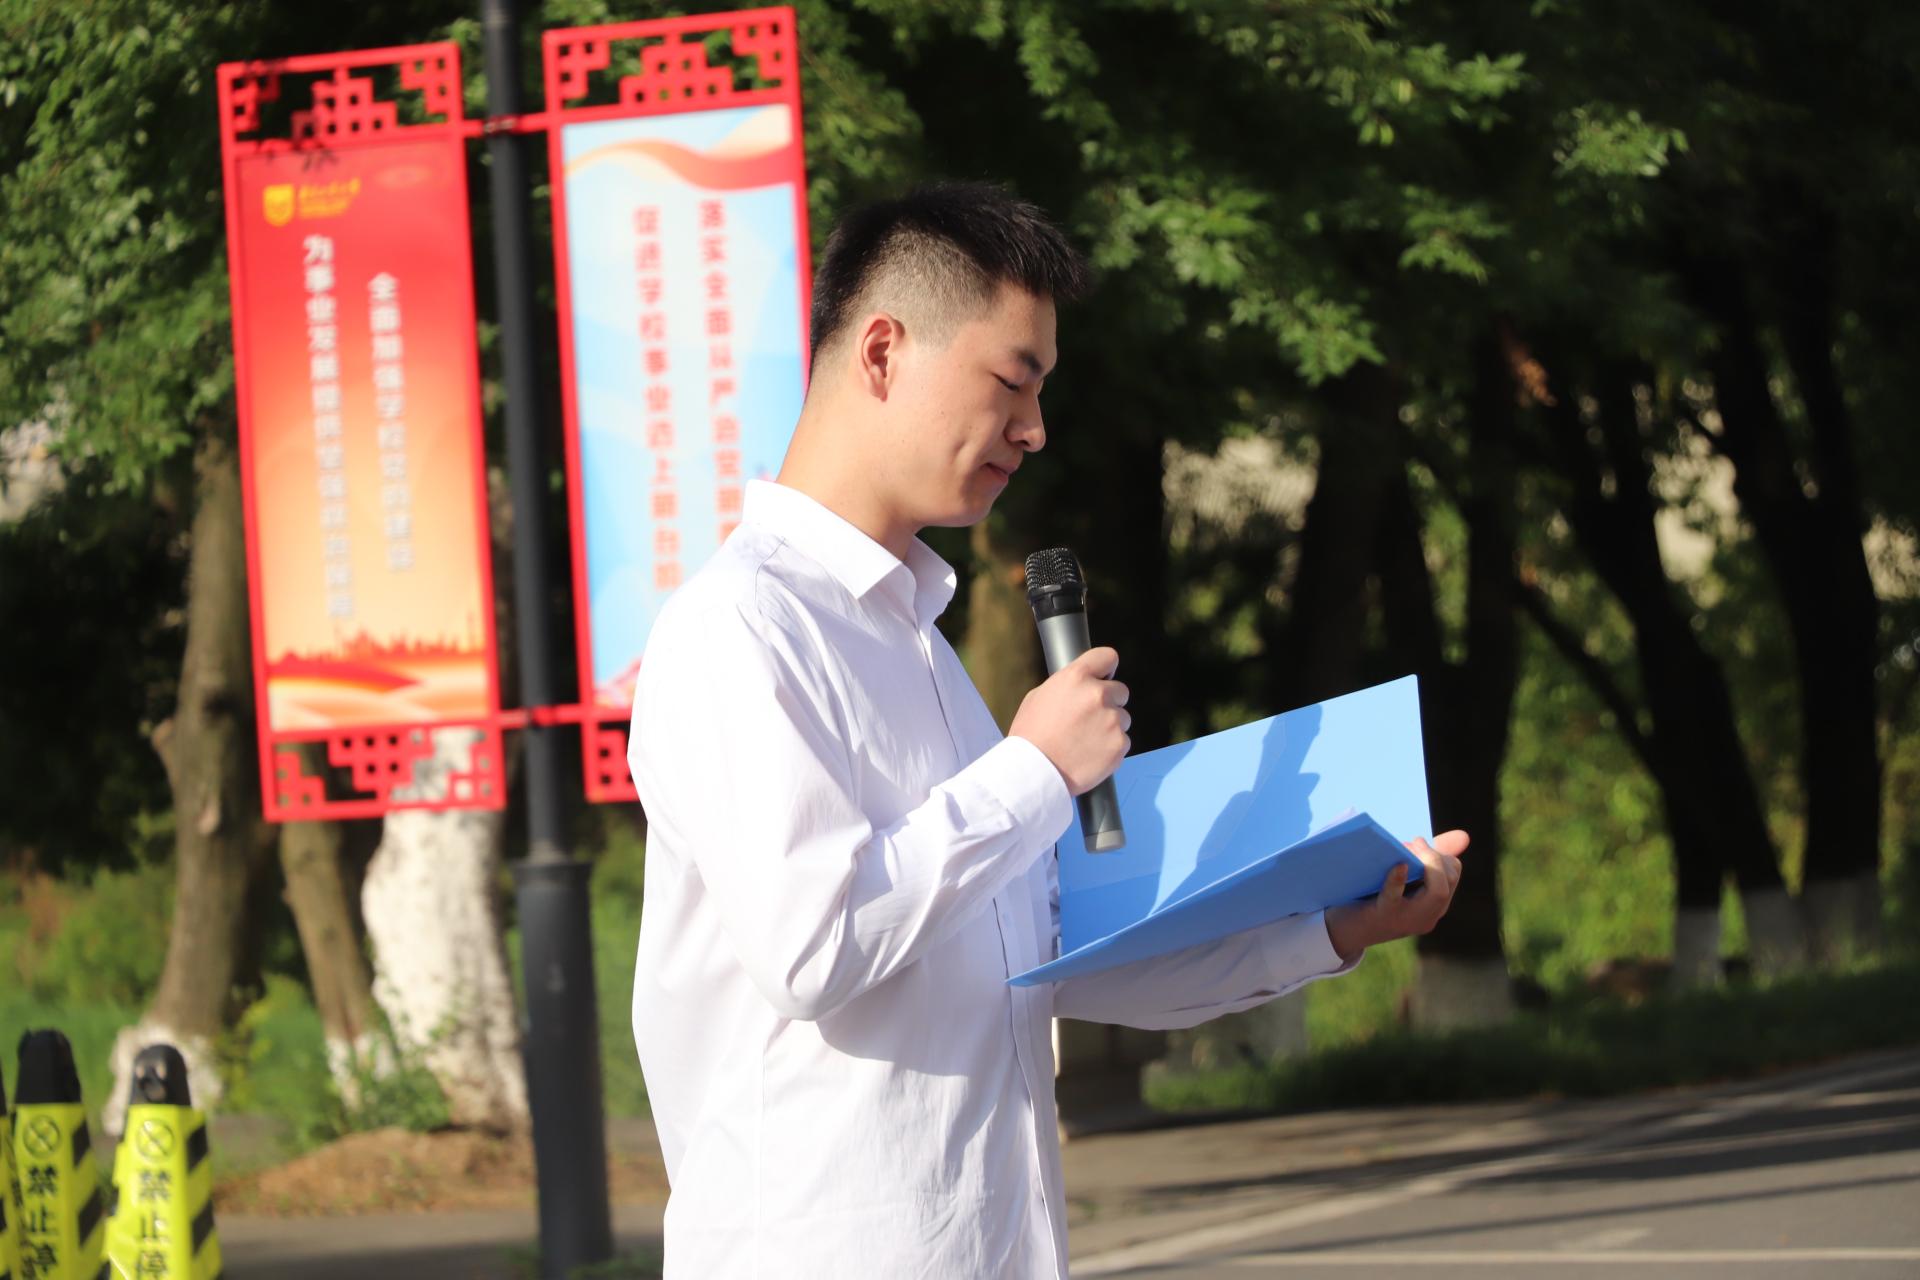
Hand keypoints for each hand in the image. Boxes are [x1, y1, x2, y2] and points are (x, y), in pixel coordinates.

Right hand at [1009, 646, 1129, 796]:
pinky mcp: (1120, 744)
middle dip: (1109, 702)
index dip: (1106, 668)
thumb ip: (1066, 686)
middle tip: (1089, 719)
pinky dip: (1111, 748)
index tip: (1105, 676)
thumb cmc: (1031, 737)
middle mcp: (1098, 695)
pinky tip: (1091, 754)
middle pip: (1120, 690)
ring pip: (1123, 718)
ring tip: (1086, 741)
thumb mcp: (1038, 697)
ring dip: (1110, 726)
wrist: (1034, 772)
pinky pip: (1123, 741)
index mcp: (1076, 677)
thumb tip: (1080, 685)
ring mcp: (1112, 720)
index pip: (1107, 657)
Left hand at [1324, 830, 1468, 962]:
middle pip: (1449, 881)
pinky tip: (1398, 866)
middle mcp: (1427, 916)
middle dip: (1435, 856)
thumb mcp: (1405, 879)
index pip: (1453, 873)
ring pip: (1438, 892)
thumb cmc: (1375, 897)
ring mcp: (1408, 919)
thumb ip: (1430, 857)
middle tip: (1415, 843)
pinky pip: (1396, 898)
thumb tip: (1464, 835)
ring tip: (1407, 848)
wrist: (1346, 930)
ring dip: (1427, 863)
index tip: (1419, 843)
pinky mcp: (1384, 915)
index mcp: (1433, 906)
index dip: (1439, 853)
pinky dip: (1398, 880)